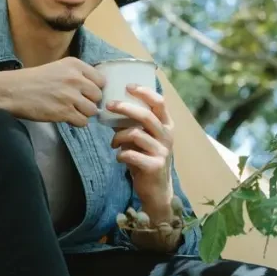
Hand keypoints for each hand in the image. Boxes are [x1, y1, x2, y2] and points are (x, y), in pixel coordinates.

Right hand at [0, 57, 105, 126]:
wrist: (12, 91)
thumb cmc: (32, 80)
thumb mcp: (57, 68)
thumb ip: (76, 75)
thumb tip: (93, 90)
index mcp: (75, 65)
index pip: (100, 80)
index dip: (94, 88)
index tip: (85, 92)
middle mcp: (76, 78)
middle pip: (98, 96)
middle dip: (89, 101)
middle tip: (77, 104)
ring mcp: (71, 96)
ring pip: (92, 110)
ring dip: (83, 113)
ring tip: (70, 111)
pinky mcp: (64, 112)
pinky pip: (83, 122)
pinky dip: (76, 122)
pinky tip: (66, 118)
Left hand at [107, 84, 175, 223]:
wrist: (156, 190)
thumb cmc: (146, 159)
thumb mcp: (143, 139)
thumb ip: (132, 124)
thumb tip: (111, 107)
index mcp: (166, 125)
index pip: (159, 102)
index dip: (144, 92)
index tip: (128, 86)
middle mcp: (167, 136)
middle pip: (146, 115)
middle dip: (125, 108)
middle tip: (109, 105)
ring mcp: (162, 151)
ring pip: (135, 134)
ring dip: (119, 136)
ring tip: (113, 143)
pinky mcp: (154, 166)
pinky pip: (131, 154)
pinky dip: (121, 154)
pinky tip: (119, 157)